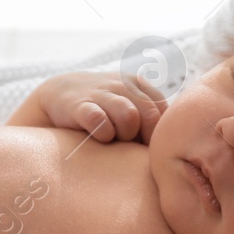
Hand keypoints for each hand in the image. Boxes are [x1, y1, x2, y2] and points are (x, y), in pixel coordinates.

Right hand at [30, 71, 166, 143]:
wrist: (59, 96)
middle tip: (127, 145)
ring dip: (123, 135)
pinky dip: (102, 134)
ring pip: (129, 117)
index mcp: (142, 86)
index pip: (163, 115)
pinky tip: (96, 137)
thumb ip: (151, 122)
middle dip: (141, 137)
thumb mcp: (130, 109)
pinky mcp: (80, 104)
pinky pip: (100, 122)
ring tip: (112, 139)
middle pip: (150, 116)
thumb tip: (174, 148)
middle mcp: (124, 84)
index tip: (141, 145)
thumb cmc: (103, 112)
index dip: (154, 136)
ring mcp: (102, 92)